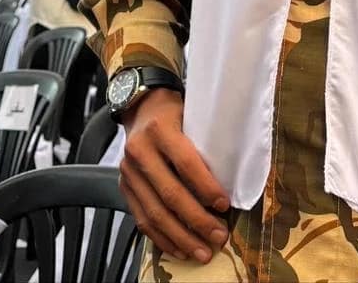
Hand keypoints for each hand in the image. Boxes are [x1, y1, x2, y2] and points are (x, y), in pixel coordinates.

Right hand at [120, 89, 230, 263]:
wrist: (140, 106)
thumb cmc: (173, 111)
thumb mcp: (191, 114)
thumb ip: (204, 141)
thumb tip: (233, 175)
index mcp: (159, 129)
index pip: (185, 162)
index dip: (206, 187)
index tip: (224, 205)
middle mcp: (140, 151)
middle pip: (170, 194)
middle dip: (197, 221)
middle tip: (219, 236)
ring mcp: (128, 172)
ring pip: (155, 213)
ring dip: (181, 237)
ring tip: (203, 252)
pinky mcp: (124, 187)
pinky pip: (142, 219)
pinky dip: (162, 238)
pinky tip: (180, 249)